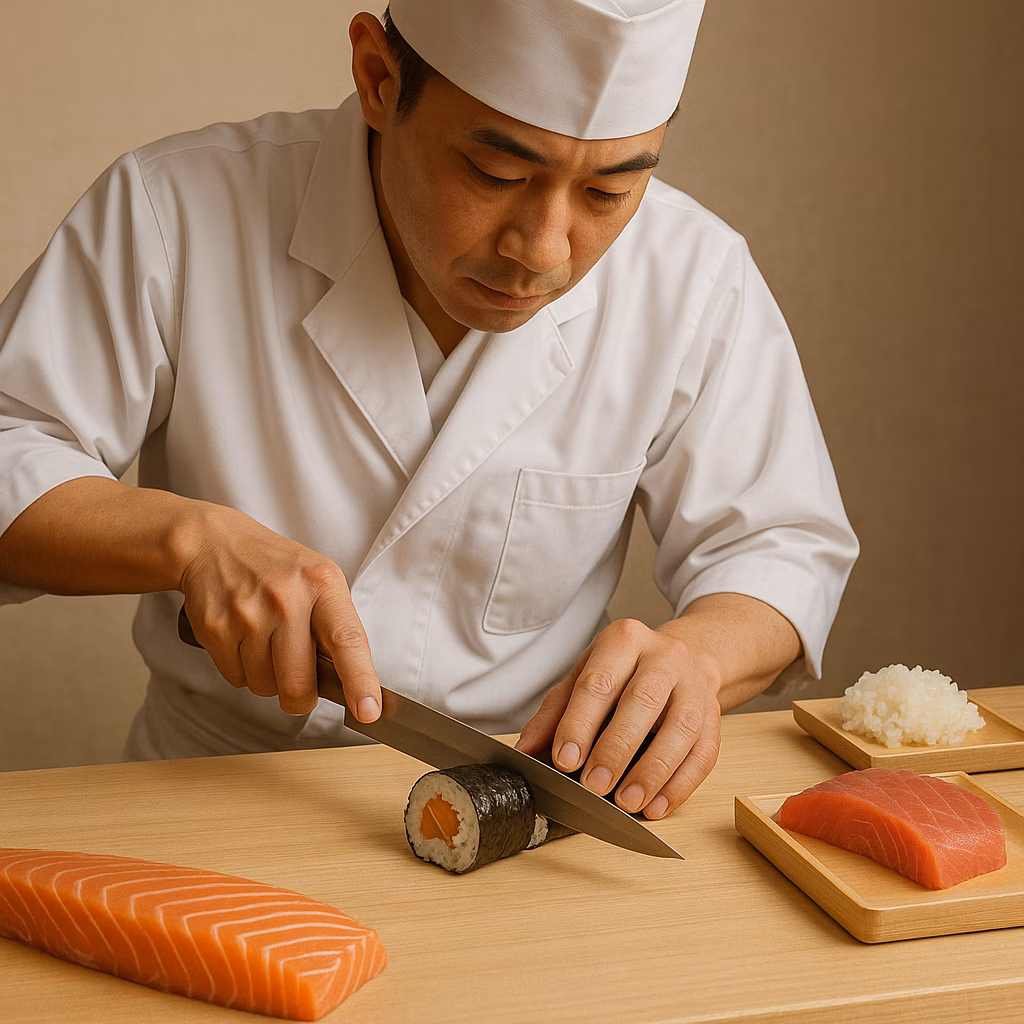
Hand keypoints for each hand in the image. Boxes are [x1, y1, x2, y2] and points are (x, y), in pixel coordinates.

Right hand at [178, 504, 380, 719]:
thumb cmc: (276, 569)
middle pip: (298, 684)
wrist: (213, 542)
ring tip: (264, 642)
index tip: (369, 710)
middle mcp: (287, 598)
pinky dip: (242, 670)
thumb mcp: (318, 581)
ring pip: (264, 686)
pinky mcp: (216, 627)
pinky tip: (242, 640)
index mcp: (323, 585)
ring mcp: (248, 613)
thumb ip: (336, 627)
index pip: (348, 641)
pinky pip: (236, 679)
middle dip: (300, 697)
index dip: (361, 680)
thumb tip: (352, 683)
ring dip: (267, 679)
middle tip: (298, 683)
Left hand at [514, 617, 721, 818]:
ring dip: (653, 771)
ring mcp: (695, 684)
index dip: (580, 723)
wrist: (687, 656)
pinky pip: (704, 752)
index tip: (565, 760)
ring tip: (627, 801)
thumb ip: (555, 712)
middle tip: (594, 786)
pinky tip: (658, 806)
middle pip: (641, 702)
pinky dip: (680, 785)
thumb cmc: (626, 672)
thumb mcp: (585, 676)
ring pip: (680, 728)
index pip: (599, 682)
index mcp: (624, 640)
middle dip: (616, 749)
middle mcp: (664, 656)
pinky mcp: (715, 715)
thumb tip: (527, 750)